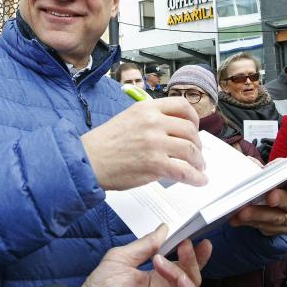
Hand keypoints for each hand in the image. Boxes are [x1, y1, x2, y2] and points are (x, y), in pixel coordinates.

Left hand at [75, 225, 211, 286]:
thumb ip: (145, 245)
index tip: (197, 239)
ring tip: (164, 263)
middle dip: (192, 260)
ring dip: (186, 274)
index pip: (181, 266)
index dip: (191, 254)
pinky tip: (180, 282)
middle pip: (191, 277)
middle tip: (187, 245)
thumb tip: (164, 229)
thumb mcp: (122, 259)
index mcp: (156, 280)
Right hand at [81, 98, 205, 190]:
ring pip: (191, 150)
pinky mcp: (155, 164)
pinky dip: (195, 178)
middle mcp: (153, 122)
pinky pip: (184, 171)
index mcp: (146, 108)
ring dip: (199, 161)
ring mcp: (155, 143)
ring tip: (198, 168)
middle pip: (190, 130)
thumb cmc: (104, 144)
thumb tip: (173, 132)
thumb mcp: (128, 118)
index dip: (194, 118)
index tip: (195, 127)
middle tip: (197, 153)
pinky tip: (198, 181)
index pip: (182, 106)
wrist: (88, 160)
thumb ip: (151, 120)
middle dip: (198, 144)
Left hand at [230, 170, 286, 235]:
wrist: (286, 202)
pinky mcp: (281, 231)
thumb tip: (252, 164)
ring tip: (243, 212)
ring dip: (259, 215)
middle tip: (270, 197)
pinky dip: (250, 222)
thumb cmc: (285, 183)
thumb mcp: (283, 172)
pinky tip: (237, 218)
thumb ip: (272, 167)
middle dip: (282, 200)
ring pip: (278, 219)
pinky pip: (266, 228)